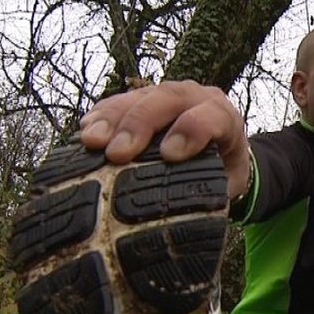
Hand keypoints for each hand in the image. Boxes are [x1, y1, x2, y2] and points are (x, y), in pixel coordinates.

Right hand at [80, 80, 249, 199]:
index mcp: (225, 118)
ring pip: (140, 96)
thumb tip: (192, 219)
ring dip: (112, 117)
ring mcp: (167, 94)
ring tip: (91, 141)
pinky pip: (119, 101)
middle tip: (118, 153)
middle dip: (140, 123)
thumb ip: (215, 193)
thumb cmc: (223, 173)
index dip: (193, 130)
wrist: (220, 153)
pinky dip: (102, 115)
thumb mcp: (227, 185)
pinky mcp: (143, 98)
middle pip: (168, 98)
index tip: (170, 155)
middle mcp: (197, 98)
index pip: (213, 116)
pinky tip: (86, 130)